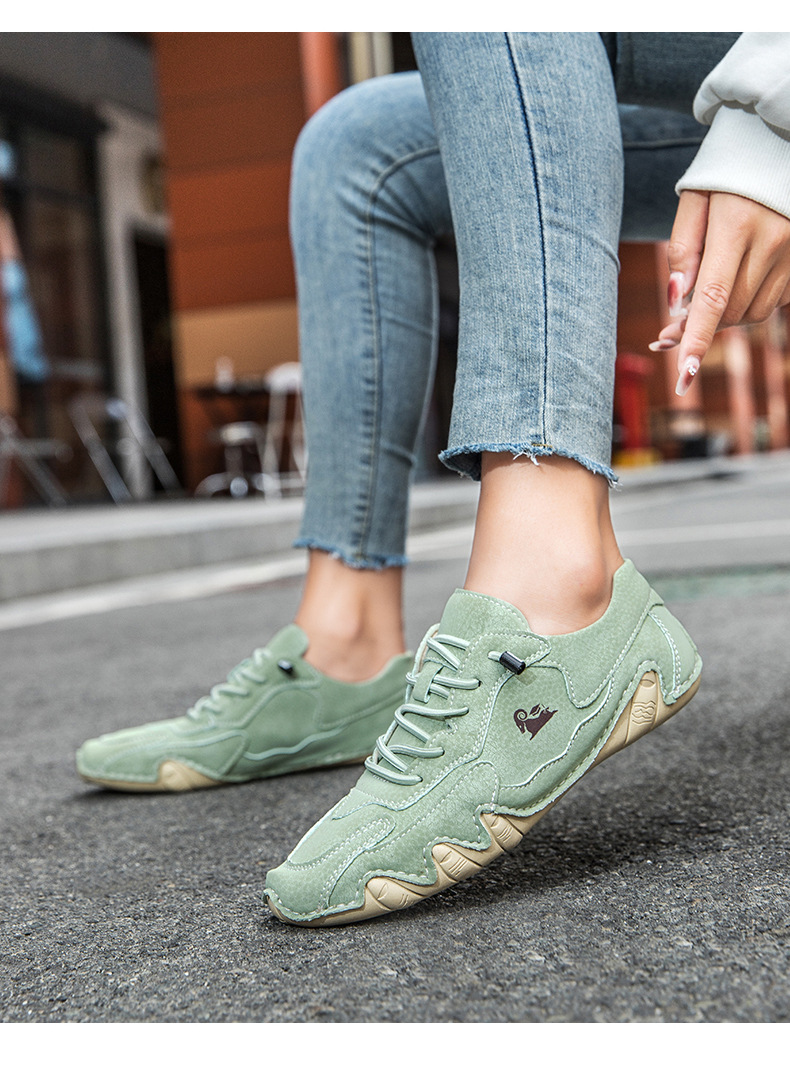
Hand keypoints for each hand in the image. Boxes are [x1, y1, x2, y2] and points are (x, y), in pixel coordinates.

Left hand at [649, 190, 789, 393]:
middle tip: (671, 329)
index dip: (698, 339)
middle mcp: (773, 240)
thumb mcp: (694, 200)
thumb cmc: (727, 172)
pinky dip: (752, 302)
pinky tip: (741, 279)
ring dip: (726, 315)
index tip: (685, 374)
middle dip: (700, 326)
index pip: (714, 297)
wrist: (779, 140)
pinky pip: (775, 301)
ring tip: (708, 295)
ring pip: (755, 311)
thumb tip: (677, 301)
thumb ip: (682, 250)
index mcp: (737, 224)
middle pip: (732, 310)